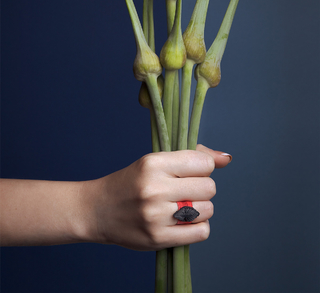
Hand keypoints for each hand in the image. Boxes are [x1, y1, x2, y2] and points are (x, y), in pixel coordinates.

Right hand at [81, 144, 231, 250]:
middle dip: (203, 189)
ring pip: (208, 210)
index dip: (203, 168)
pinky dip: (198, 227)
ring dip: (201, 209)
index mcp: (154, 163)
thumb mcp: (155, 160)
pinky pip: (201, 232)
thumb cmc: (131, 182)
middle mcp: (154, 188)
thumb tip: (226, 158)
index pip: (204, 164)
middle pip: (209, 188)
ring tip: (183, 206)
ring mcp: (155, 215)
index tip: (191, 172)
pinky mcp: (157, 238)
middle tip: (187, 190)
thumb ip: (193, 156)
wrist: (98, 209)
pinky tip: (183, 222)